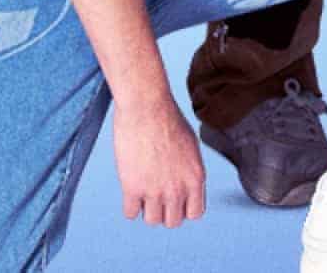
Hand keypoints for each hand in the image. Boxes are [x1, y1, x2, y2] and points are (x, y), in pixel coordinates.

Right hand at [112, 98, 206, 227]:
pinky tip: (130, 187)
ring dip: (147, 208)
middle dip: (165, 210)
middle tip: (156, 193)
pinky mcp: (132, 187)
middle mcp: (178, 188)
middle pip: (173, 222)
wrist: (146, 106)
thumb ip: (189, 170)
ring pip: (152, 220)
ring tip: (143, 189)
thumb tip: (184, 186)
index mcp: (196, 177)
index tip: (174, 197)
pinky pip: (130, 213)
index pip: (195, 213)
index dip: (184, 207)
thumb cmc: (168, 118)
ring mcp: (155, 190)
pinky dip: (130, 204)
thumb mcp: (190, 145)